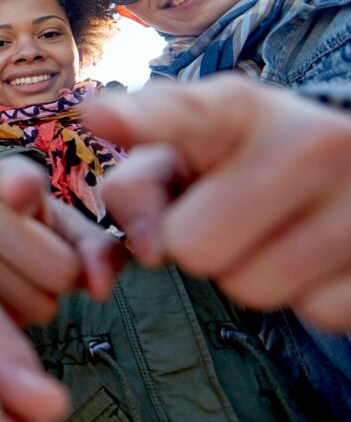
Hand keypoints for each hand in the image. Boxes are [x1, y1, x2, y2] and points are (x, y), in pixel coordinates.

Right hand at [0, 157, 125, 323]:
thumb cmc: (31, 233)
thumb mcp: (68, 229)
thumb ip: (99, 249)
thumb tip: (100, 289)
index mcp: (1, 175)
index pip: (19, 181)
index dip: (25, 188)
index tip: (25, 193)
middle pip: (56, 266)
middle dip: (64, 275)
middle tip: (42, 262)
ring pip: (37, 302)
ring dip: (42, 300)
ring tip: (20, 278)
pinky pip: (11, 321)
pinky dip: (18, 317)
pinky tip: (1, 296)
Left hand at [85, 74, 350, 330]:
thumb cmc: (243, 168)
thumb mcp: (185, 159)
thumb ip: (136, 189)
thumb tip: (145, 248)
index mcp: (239, 108)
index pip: (182, 115)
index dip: (138, 120)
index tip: (98, 117)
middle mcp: (309, 139)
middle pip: (193, 247)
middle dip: (200, 250)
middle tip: (237, 219)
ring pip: (253, 288)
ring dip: (254, 277)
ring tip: (281, 234)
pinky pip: (315, 312)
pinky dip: (310, 298)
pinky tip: (323, 257)